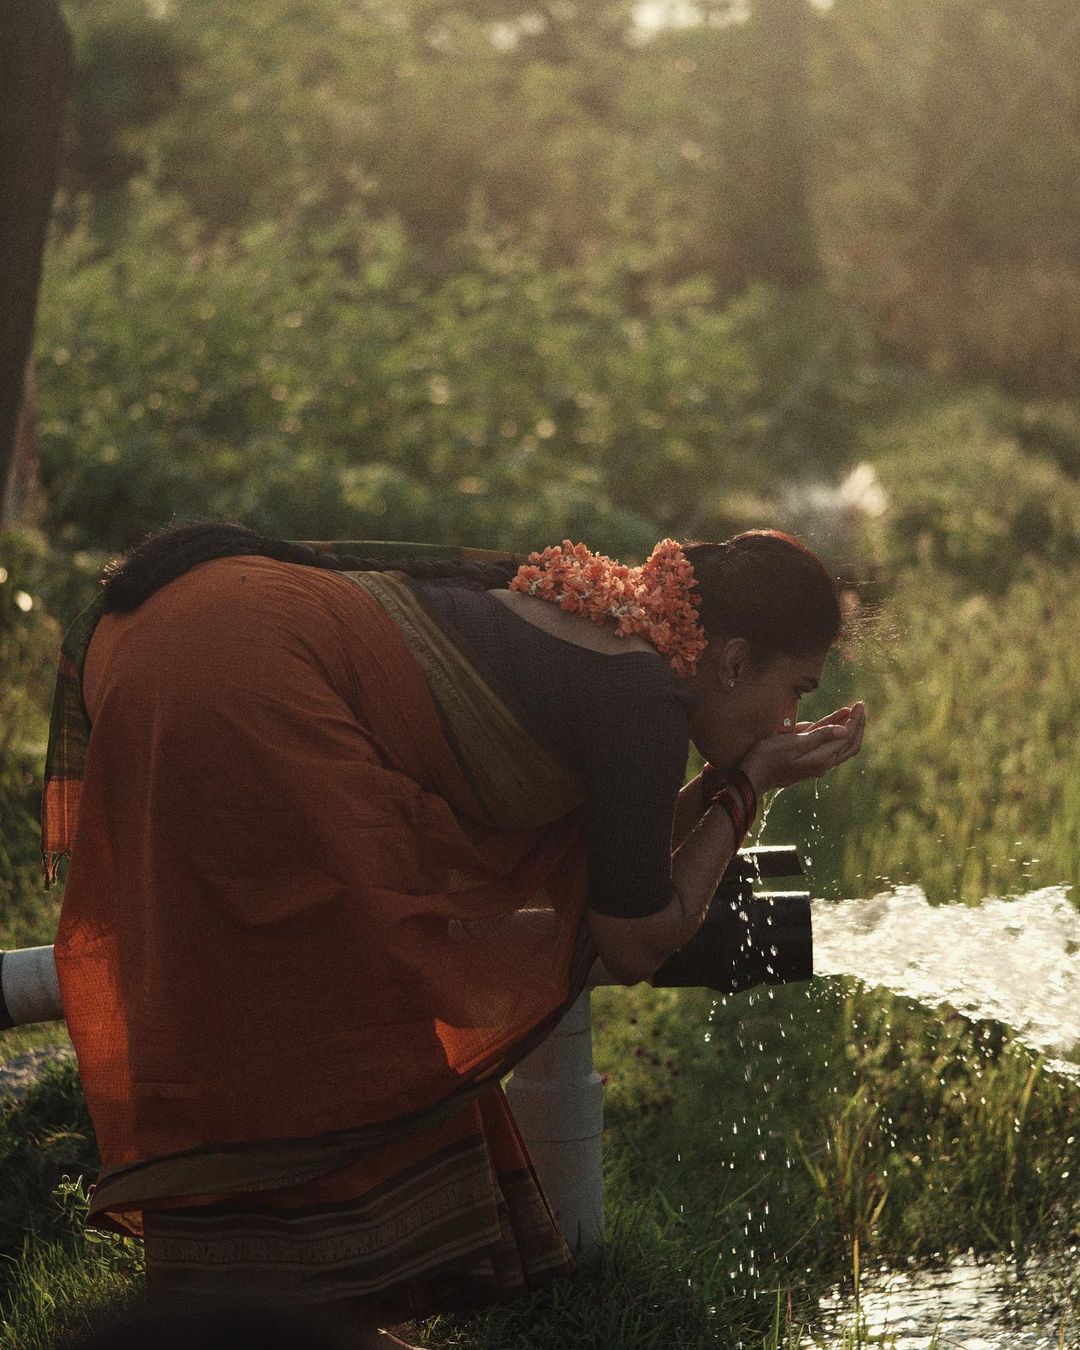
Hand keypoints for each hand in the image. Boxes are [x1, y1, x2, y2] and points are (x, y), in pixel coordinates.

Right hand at [740, 702, 864, 795]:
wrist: (752, 775)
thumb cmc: (769, 756)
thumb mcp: (793, 742)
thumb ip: (820, 736)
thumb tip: (844, 730)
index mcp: (822, 758)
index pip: (847, 737)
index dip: (856, 720)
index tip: (859, 704)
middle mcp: (823, 764)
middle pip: (850, 744)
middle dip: (858, 724)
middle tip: (860, 705)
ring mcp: (817, 764)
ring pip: (842, 747)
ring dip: (849, 728)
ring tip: (853, 710)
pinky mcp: (809, 762)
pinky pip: (830, 748)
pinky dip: (836, 734)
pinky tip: (836, 722)